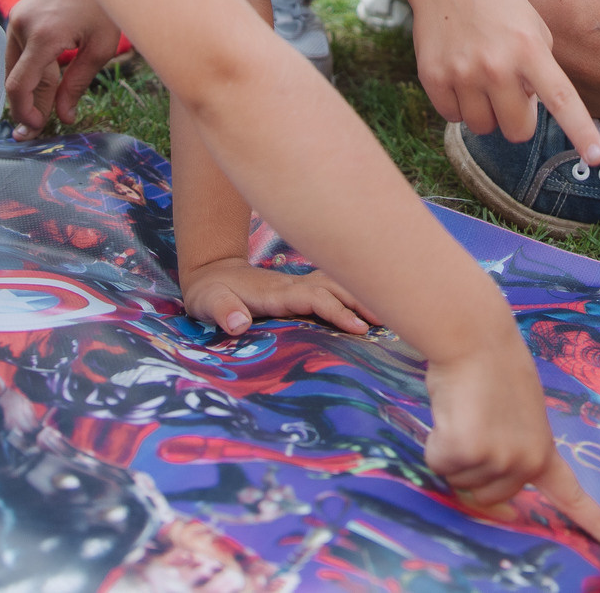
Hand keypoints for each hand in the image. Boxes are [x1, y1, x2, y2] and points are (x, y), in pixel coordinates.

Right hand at [2, 0, 123, 133]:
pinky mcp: (20, 11)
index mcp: (43, 35)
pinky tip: (47, 79)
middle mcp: (22, 25)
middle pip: (14, 77)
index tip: (36, 128)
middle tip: (40, 126)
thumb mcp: (100, 45)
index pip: (18, 85)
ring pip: (15, 64)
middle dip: (26, 104)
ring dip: (29, 85)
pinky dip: (30, 66)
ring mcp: (17, 15)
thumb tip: (63, 115)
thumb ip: (77, 83)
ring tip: (48, 104)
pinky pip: (18, 47)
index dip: (24, 112)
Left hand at [182, 255, 374, 337]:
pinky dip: (351, 292)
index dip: (337, 311)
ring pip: (336, 284)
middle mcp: (292, 287)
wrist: (212, 273)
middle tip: (391, 318)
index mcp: (276, 293)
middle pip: (334, 287)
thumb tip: (239, 323)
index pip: (314, 299)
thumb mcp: (208, 302)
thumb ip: (223, 311)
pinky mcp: (299, 291)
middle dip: (361, 300)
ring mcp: (298, 286)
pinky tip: (368, 304)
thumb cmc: (210, 293)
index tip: (359, 327)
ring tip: (388, 312)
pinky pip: (331, 288)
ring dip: (360, 294)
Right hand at [411, 0, 599, 165]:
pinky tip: (458, 76)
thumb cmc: (498, 6)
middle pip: (517, 131)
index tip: (596, 158)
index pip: (561, 99)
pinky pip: (452, 117)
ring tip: (481, 79)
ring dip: (486, 112)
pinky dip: (458, 105)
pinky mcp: (434, 78)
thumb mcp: (533, 27)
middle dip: (517, 119)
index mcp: (530, 50)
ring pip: (483, 127)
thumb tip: (533, 109)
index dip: (580, 131)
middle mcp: (498, 65)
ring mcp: (463, 73)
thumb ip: (542, 69)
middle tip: (509, 92)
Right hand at [424, 340, 599, 552]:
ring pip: (458, 478)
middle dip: (470, 466)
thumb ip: (513, 446)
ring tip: (465, 411)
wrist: (476, 337)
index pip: (572, 496)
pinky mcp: (467, 450)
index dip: (595, 522)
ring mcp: (499, 458)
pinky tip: (451, 411)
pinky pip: (438, 462)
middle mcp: (526, 462)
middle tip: (473, 422)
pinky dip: (435, 440)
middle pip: (485, 495)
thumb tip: (491, 482)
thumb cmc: (492, 368)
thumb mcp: (518, 413)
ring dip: (451, 449)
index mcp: (543, 451)